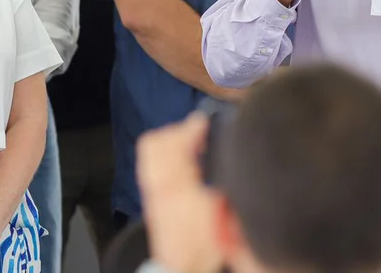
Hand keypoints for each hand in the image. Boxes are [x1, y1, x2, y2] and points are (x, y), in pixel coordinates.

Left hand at [137, 113, 222, 272]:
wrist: (184, 268)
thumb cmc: (205, 244)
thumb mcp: (225, 210)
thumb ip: (226, 179)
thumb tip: (231, 155)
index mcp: (178, 186)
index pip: (175, 144)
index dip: (190, 128)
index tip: (203, 122)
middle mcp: (160, 186)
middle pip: (155, 143)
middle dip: (176, 130)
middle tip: (195, 130)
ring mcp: (152, 193)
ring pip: (149, 153)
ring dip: (167, 141)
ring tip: (188, 142)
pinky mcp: (151, 200)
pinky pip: (149, 165)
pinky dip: (163, 155)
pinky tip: (181, 162)